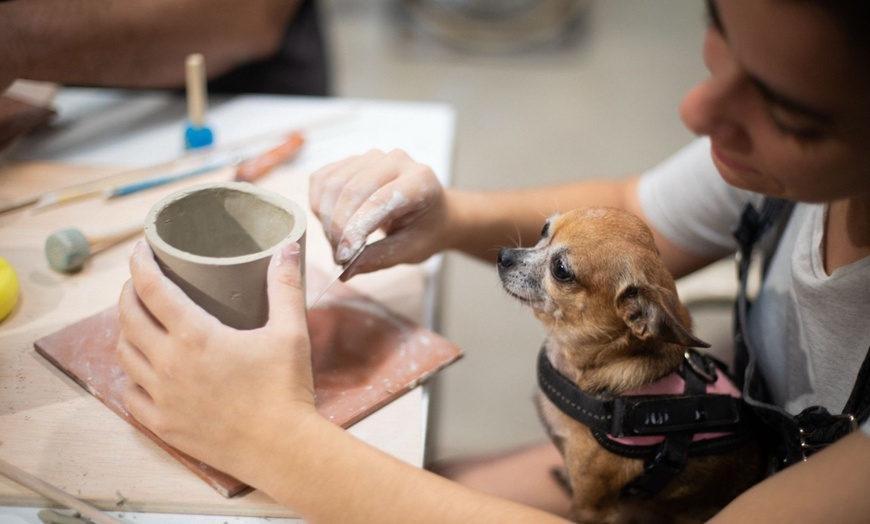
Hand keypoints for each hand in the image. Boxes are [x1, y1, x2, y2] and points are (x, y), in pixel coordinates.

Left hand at [116, 241, 314, 481]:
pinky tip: (143, 368)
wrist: (281, 448)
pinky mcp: (163, 424)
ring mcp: (161, 397)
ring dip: (127, 330)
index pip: (152, 289)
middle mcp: (169, 364)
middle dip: (129, 292)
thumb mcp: (290, 332)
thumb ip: (285, 287)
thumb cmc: (286, 389)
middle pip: (129, 317)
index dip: (141, 264)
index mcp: (196, 336)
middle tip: (140, 281)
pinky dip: (132, 374)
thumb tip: (287, 247)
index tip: (142, 250)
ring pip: (124, 353)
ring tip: (140, 320)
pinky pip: (131, 393)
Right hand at [309, 149, 447, 277]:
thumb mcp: (409, 250)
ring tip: (338, 244)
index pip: (379, 200)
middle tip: (340, 257)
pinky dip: (320, 206)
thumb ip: (378, 258)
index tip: (344, 257)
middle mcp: (396, 160)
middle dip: (338, 228)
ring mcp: (371, 157)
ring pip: (332, 184)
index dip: (355, 230)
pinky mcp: (351, 161)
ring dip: (327, 220)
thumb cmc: (424, 230)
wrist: (431, 212)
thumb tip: (344, 271)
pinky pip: (322, 180)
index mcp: (420, 180)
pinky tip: (332, 224)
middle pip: (351, 190)